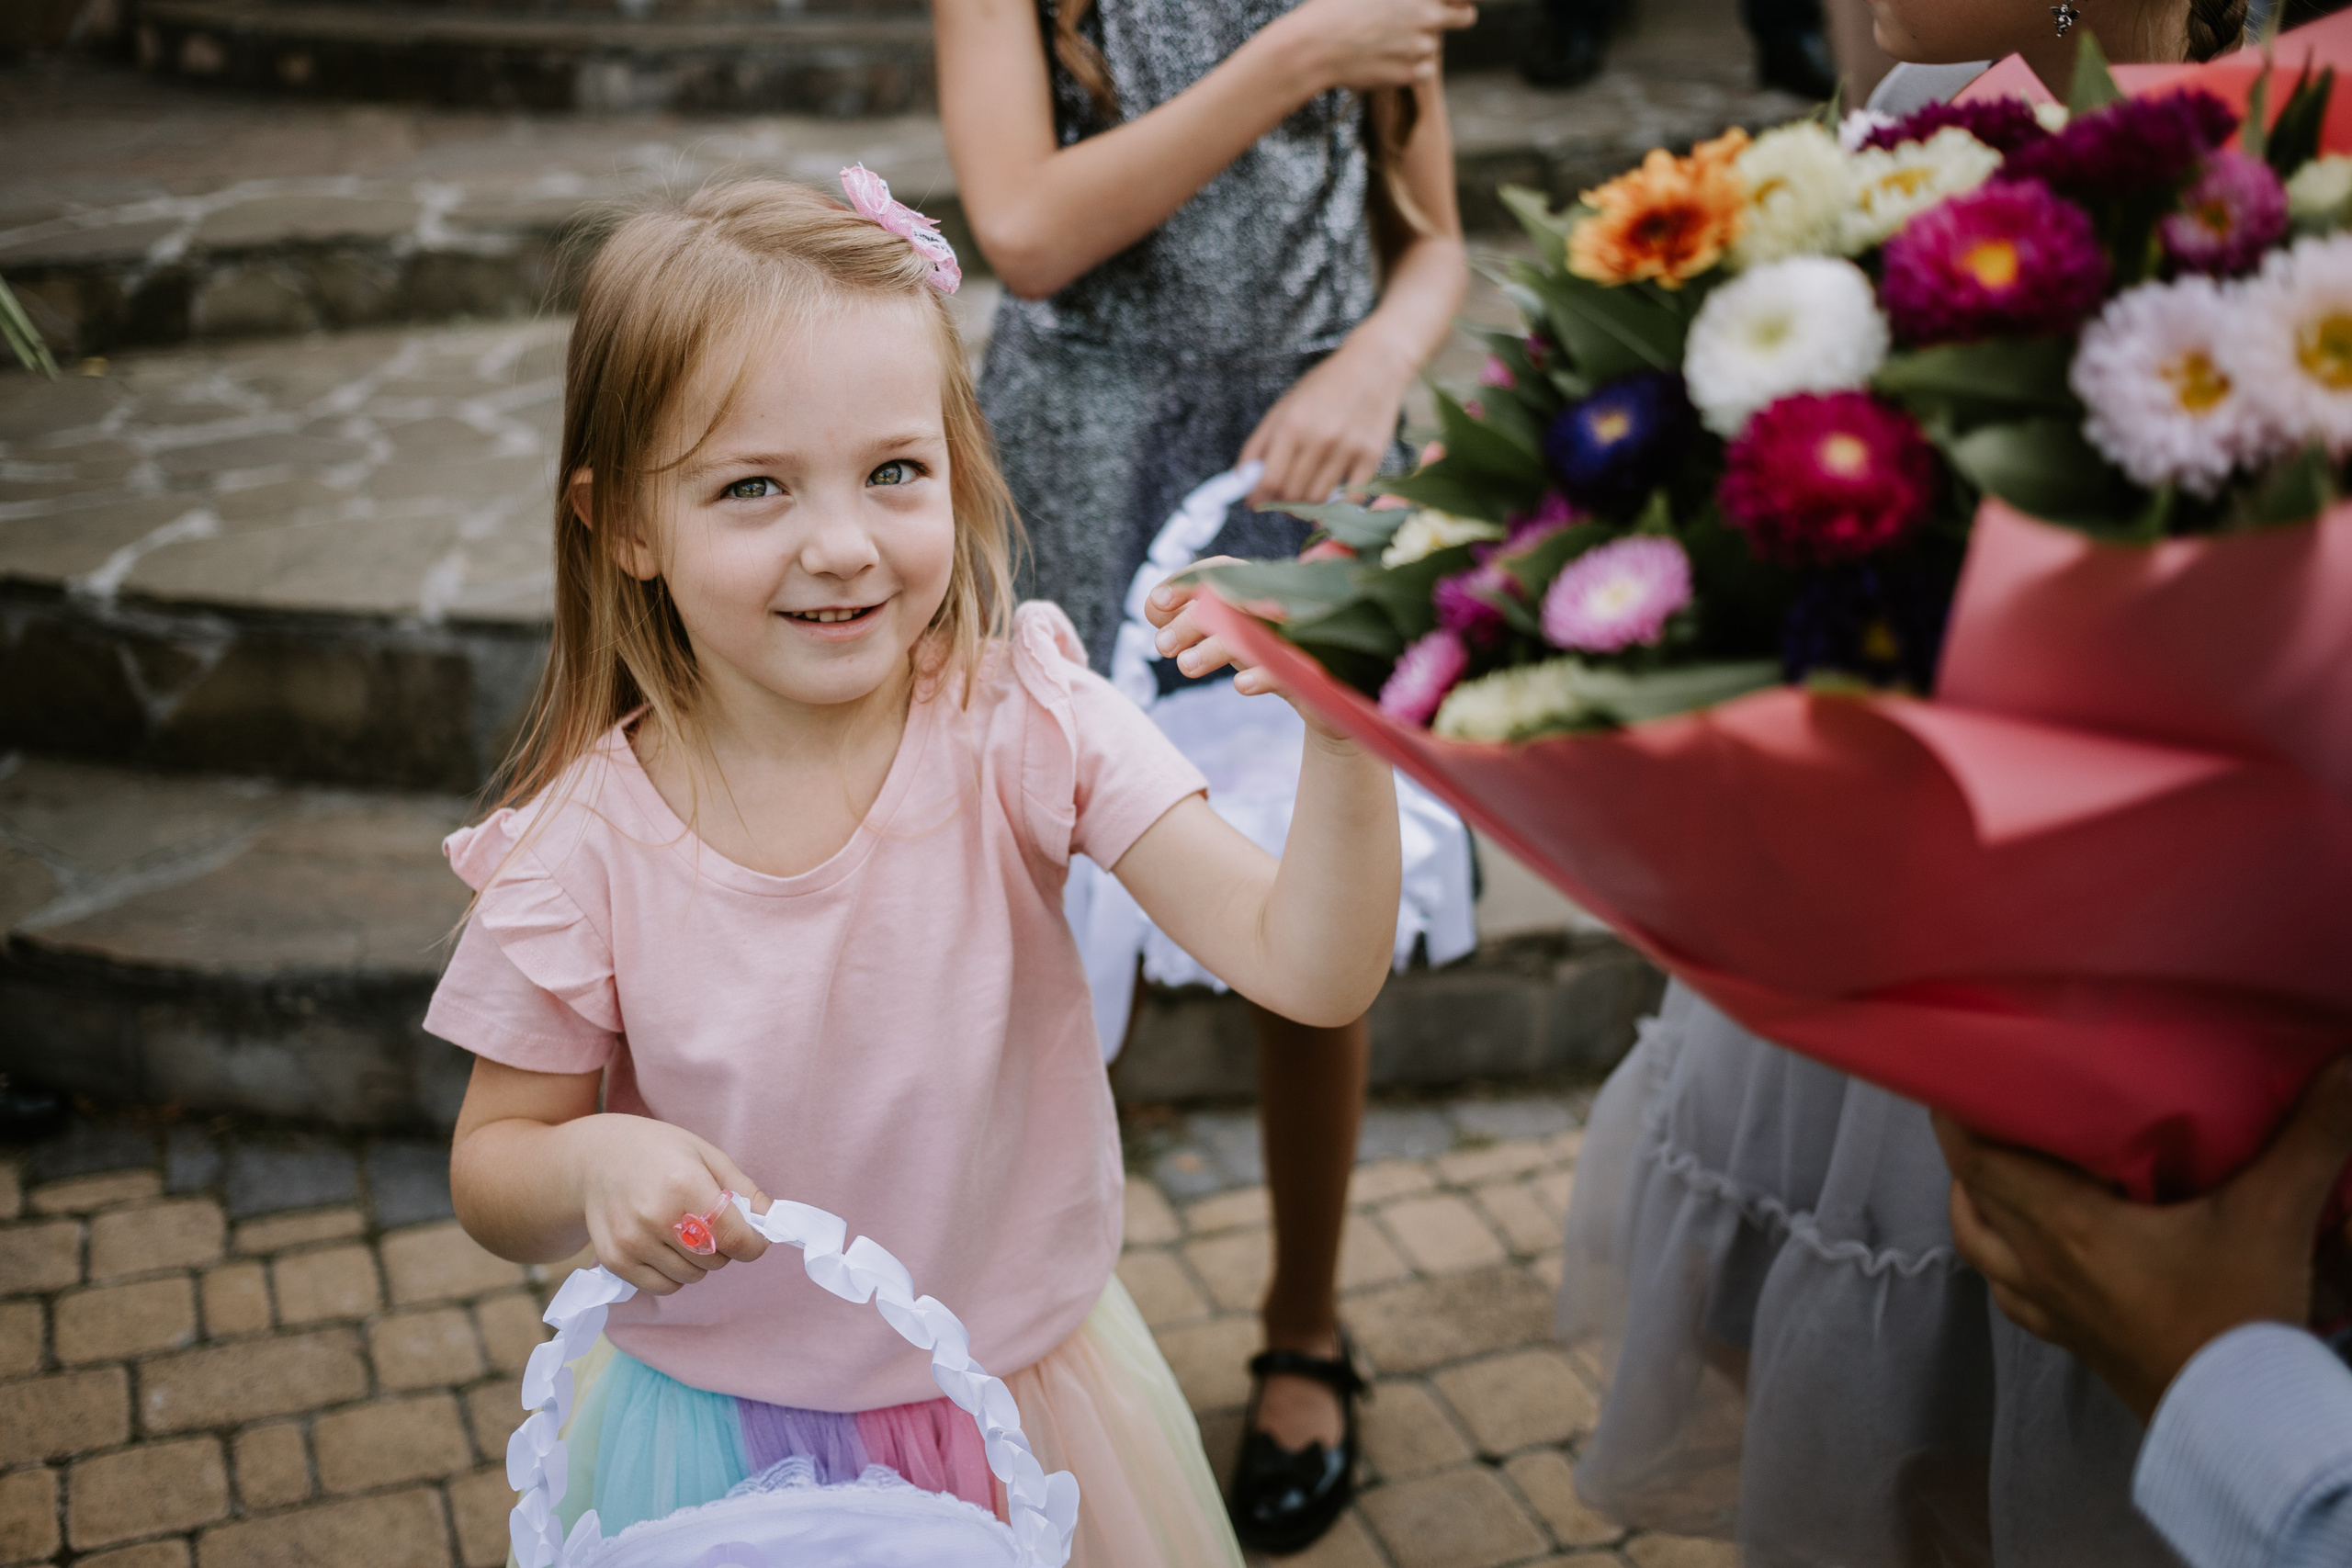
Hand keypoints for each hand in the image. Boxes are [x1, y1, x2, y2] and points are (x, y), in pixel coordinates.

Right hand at [563, 1114, 772, 1296]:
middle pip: (715, 1260)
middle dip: (723, 1246)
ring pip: (691, 1277)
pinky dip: (673, 1273)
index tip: (754, 1236)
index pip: (735, 1239)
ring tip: (681, 1229)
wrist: (595, 1159)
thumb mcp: (706, 1155)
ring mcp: (631, 1242)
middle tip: (707, 1221)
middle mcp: (655, 1217)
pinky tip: (663, 1244)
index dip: (753, 1243)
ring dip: (698, 1261)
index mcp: (684, 1185)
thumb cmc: (659, 1152)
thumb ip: (744, 1190)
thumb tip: (773, 1223)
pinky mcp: (614, 1260)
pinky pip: (663, 1287)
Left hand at [1147, 557, 1353, 742]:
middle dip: (1191, 621)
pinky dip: (1263, 673)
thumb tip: (1154, 606)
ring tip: (1185, 665)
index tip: (1157, 602)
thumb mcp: (1226, 633)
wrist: (1325, 696)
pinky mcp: (1316, 669)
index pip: (1221, 571)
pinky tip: (1241, 685)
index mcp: (1258, 588)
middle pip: (1233, 600)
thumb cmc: (1267, 654)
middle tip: (1162, 646)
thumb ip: (1188, 617)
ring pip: (1256, 632)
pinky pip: (1289, 667)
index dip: (1188, 581)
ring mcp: (1301, 634)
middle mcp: (1280, 603)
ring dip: (1217, 647)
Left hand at [1241, 335, 1413, 509]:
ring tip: (1303, 499)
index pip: (1270, 481)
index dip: (1259, 498)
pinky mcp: (1372, 456)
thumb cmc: (1324, 386)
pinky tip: (1329, 500)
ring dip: (1306, 507)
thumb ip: (1260, 444)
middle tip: (1280, 500)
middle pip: (1293, 495)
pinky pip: (1350, 497)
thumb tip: (1242, 480)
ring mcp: (1348, 449)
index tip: (1256, 503)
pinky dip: (1336, 505)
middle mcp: (1319, 438)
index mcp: (1292, 425)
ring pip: (1318, 500)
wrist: (1374, 365)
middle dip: (1281, 503)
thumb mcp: (1284, 407)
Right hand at [1272, 0, 1477, 89]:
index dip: (1457, 1)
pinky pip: (1425, 70)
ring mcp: (1422, 44)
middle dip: (1454, 18)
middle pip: (1465, 18)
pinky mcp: (1413, 72)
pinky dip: (1412, 68)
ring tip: (1386, 42)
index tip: (1451, 3)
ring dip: (1419, 45)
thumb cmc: (1334, 7)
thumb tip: (1400, 2)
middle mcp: (1427, 13)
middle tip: (1428, 22)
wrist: (1316, 46)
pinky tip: (1386, 60)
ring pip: (1435, 46)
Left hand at [1931, 1055, 2351, 1422]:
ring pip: (1980, 1246)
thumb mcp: (2273, 1215)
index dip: (1955, 1110)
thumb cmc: (2240, 1319)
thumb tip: (2350, 1062)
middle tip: (1986, 1099)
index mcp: (2064, 1224)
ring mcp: (2052, 1308)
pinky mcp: (2074, 1342)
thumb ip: (2310, 1134)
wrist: (2244, 1427)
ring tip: (1994, 1165)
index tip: (1955, 1066)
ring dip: (1977, 1202)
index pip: (1977, 1156)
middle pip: (1973, 1192)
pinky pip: (2013, 1294)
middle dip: (1968, 1144)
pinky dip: (2004, 1262)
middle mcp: (2040, 1264)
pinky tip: (2024, 1250)